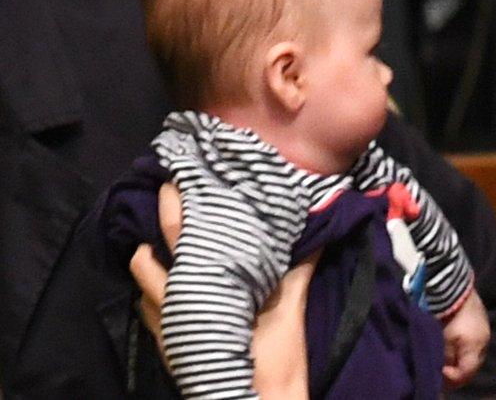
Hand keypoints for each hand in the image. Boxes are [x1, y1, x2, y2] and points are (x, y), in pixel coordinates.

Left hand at [129, 182, 314, 398]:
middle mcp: (177, 304)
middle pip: (150, 257)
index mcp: (207, 287)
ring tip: (160, 239)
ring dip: (148, 259)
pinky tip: (166, 284)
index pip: (182, 238)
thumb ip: (299, 269)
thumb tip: (315, 235)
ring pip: (142, 284)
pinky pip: (149, 312)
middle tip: (166, 191)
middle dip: (158, 223)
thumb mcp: (289, 308)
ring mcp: (168, 327)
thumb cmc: (274, 354)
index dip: (178, 206)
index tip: (180, 178)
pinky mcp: (169, 345)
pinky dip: (152, 292)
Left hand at [440, 289, 489, 388]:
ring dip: (460, 357)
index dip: (452, 377)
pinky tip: (453, 342)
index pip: (466, 373)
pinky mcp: (481, 321)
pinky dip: (463, 346)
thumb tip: (443, 369)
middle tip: (441, 368)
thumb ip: (446, 357)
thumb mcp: (444, 339)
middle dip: (456, 369)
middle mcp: (484, 341)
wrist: (455, 285)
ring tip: (446, 355)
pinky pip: (473, 341)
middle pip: (472, 366)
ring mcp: (484, 330)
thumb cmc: (448, 313)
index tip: (439, 372)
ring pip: (473, 354)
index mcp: (476, 347)